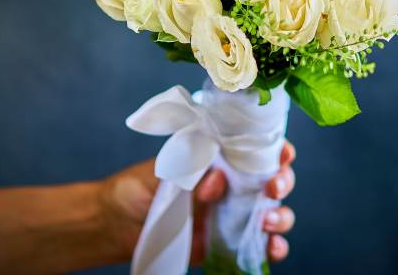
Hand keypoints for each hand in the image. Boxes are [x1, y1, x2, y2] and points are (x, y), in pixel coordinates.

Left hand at [98, 141, 295, 264]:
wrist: (114, 224)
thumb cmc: (138, 187)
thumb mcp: (164, 171)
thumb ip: (194, 173)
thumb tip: (218, 182)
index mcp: (218, 158)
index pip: (255, 148)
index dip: (275, 149)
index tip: (281, 154)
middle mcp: (230, 184)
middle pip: (272, 178)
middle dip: (283, 181)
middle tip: (274, 188)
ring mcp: (230, 214)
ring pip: (272, 212)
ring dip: (281, 216)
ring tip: (269, 222)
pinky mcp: (224, 244)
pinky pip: (257, 246)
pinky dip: (272, 249)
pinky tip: (272, 249)